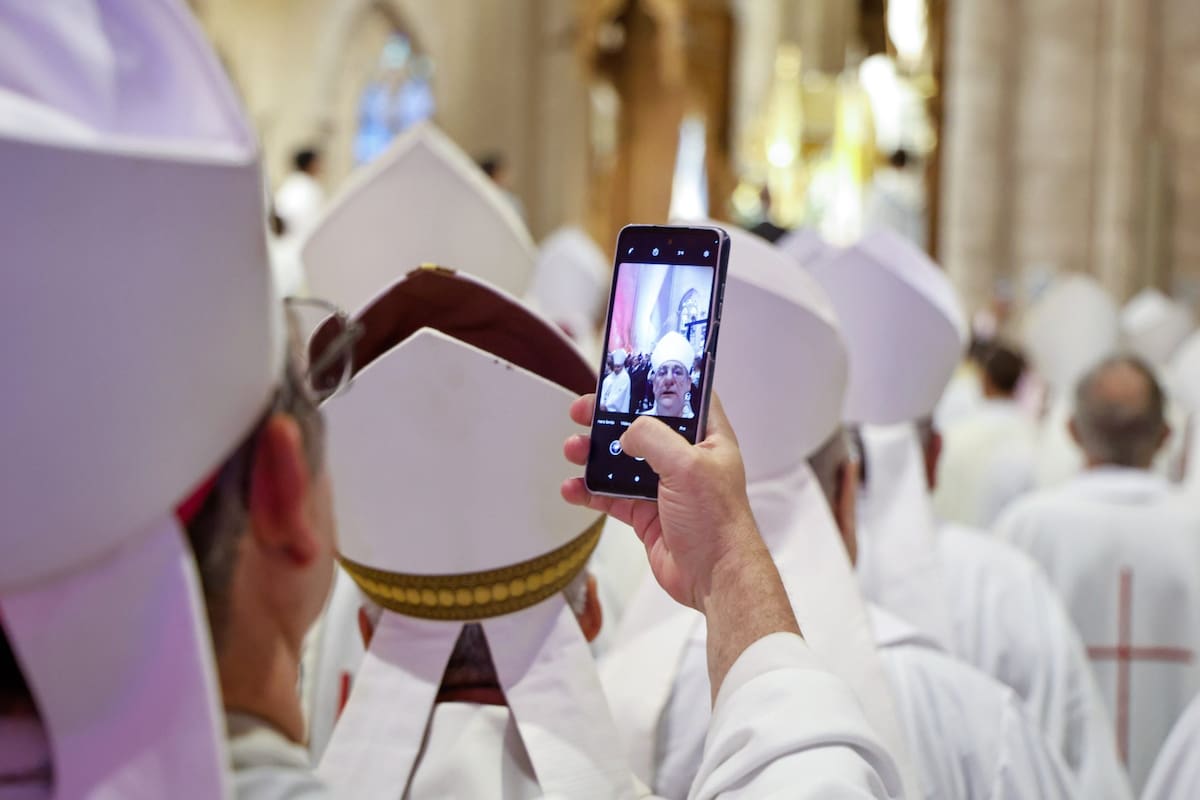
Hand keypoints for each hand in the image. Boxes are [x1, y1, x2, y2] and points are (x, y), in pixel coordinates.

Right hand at [562, 393, 761, 611]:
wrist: (715, 577)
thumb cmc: (718, 522)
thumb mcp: (687, 466)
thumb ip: (653, 438)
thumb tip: (626, 432)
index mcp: (706, 440)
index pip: (683, 398)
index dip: (656, 384)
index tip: (626, 377)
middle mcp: (685, 459)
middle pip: (642, 427)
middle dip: (609, 419)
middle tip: (583, 412)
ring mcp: (664, 487)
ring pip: (621, 461)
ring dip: (593, 455)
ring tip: (573, 450)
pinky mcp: (646, 514)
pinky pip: (611, 496)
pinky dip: (589, 492)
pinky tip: (573, 489)